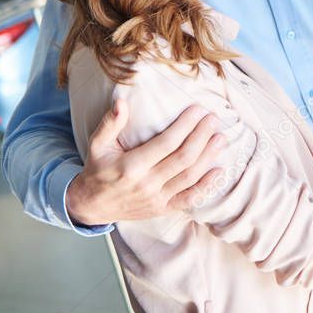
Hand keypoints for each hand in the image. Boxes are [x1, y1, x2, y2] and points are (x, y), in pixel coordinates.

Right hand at [65, 98, 225, 225]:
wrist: (91, 206)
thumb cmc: (98, 170)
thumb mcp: (97, 145)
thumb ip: (111, 123)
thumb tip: (122, 102)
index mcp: (131, 166)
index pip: (166, 143)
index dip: (185, 126)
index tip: (197, 110)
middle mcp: (146, 184)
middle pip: (183, 158)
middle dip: (201, 137)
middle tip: (213, 119)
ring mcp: (156, 199)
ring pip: (190, 177)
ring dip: (208, 156)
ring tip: (220, 138)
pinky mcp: (163, 209)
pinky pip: (189, 199)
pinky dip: (207, 186)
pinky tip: (219, 170)